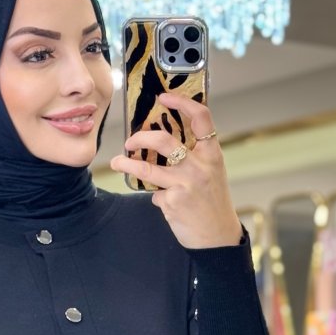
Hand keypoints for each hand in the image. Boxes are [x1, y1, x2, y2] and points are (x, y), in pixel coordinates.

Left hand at [109, 93, 242, 250]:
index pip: (201, 118)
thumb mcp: (212, 172)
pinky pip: (154, 193)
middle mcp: (199, 166)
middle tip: (130, 141)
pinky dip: (155, 196)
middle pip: (163, 140)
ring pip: (147, 169)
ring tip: (117, 162)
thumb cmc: (213, 202)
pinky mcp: (173, 202)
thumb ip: (195, 155)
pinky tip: (163, 201)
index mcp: (212, 154)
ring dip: (127, 164)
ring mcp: (185, 184)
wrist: (218, 236)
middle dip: (140, 137)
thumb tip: (163, 141)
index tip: (164, 98)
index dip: (181, 103)